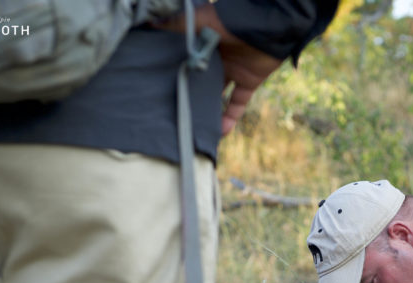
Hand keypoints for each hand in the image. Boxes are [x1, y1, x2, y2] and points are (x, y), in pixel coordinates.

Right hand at [155, 6, 281, 134]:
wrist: (265, 26)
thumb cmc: (228, 20)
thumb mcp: (197, 20)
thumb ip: (174, 25)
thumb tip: (147, 25)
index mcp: (202, 42)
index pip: (185, 61)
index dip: (174, 74)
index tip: (160, 90)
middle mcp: (216, 58)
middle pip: (200, 81)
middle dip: (191, 96)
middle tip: (175, 114)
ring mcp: (233, 70)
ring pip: (217, 95)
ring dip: (210, 111)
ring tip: (195, 128)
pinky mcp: (249, 81)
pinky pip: (238, 103)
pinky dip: (231, 117)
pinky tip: (221, 132)